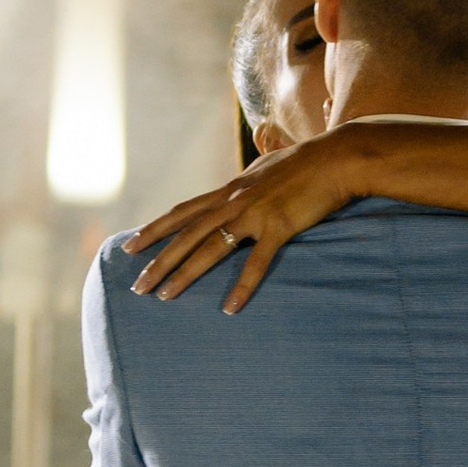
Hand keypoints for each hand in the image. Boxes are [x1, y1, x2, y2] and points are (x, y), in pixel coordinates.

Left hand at [122, 137, 375, 309]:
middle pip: (187, 234)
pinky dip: (242, 286)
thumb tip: (238, 181)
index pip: (182, 212)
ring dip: (185, 273)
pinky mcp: (279, 227)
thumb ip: (248, 178)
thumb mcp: (266, 167)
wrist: (337, 158)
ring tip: (165, 297)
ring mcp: (255, 213)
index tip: (130, 246)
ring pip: (210, 247)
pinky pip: (256, 262)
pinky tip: (229, 308)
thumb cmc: (306, 163)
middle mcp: (234, 201)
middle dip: (159, 261)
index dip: (154, 229)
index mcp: (229, 190)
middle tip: (137, 286)